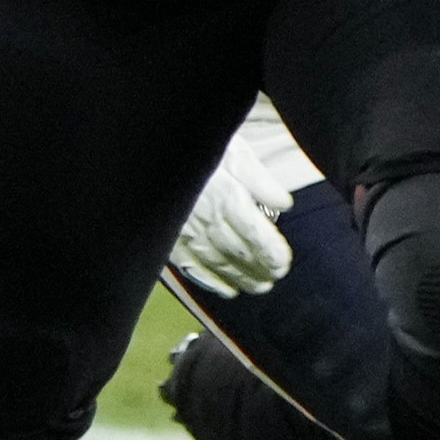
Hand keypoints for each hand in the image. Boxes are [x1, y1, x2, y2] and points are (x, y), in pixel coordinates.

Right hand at [169, 145, 296, 296]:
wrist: (156, 150)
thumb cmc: (201, 148)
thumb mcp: (235, 152)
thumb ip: (260, 180)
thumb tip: (284, 204)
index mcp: (225, 196)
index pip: (254, 233)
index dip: (271, 251)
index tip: (284, 261)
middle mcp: (205, 218)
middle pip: (238, 252)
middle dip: (260, 268)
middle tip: (277, 276)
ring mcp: (185, 231)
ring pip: (218, 263)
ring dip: (241, 278)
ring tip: (260, 287)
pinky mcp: (169, 239)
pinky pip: (191, 267)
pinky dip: (211, 282)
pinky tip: (228, 290)